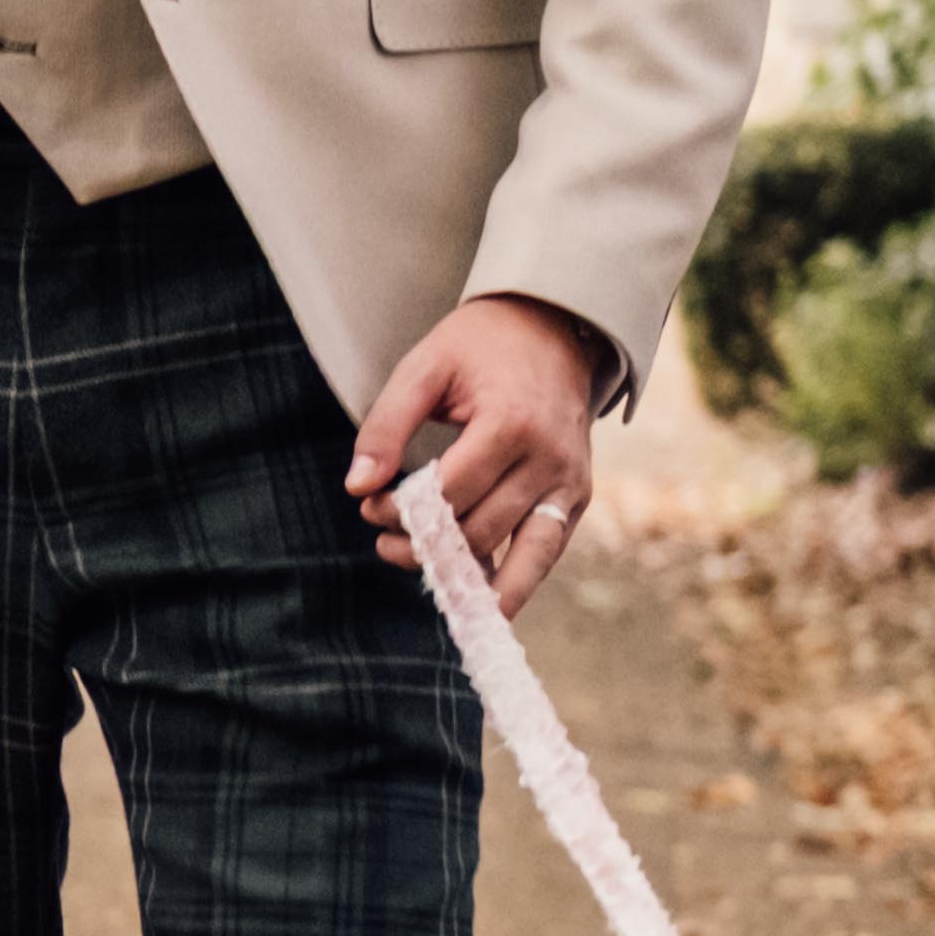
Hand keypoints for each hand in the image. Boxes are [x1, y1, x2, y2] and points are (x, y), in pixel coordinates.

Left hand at [351, 292, 609, 610]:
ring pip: (514, 554)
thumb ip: (386, 425)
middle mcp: (550, 459)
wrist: (554, 328)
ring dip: (460, 573)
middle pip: (478, 529)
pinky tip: (482, 607)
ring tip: (413, 564)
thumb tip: (357, 487)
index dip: (401, 511)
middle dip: (422, 543)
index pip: (448, 493)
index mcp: (513, 423)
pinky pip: (546, 554)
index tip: (370, 506)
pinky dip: (515, 584)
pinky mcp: (576, 498)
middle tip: (382, 533)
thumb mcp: (424, 367)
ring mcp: (570, 482)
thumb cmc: (480, 347)